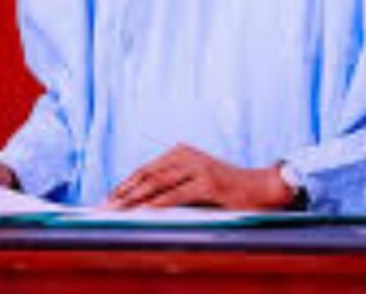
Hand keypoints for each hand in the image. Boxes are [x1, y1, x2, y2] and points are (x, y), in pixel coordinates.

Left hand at [107, 144, 293, 209]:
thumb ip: (174, 190)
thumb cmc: (229, 191)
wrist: (264, 188)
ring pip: (156, 184)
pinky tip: (143, 212)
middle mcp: (186, 156)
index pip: (144, 170)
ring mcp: (197, 167)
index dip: (123, 186)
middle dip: (122, 194)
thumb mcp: (197, 185)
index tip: (105, 200)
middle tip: (101, 209)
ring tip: (115, 212)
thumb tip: (143, 208)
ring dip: (133, 200)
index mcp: (180, 153)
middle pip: (146, 176)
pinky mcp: (207, 182)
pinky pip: (175, 195)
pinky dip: (156, 204)